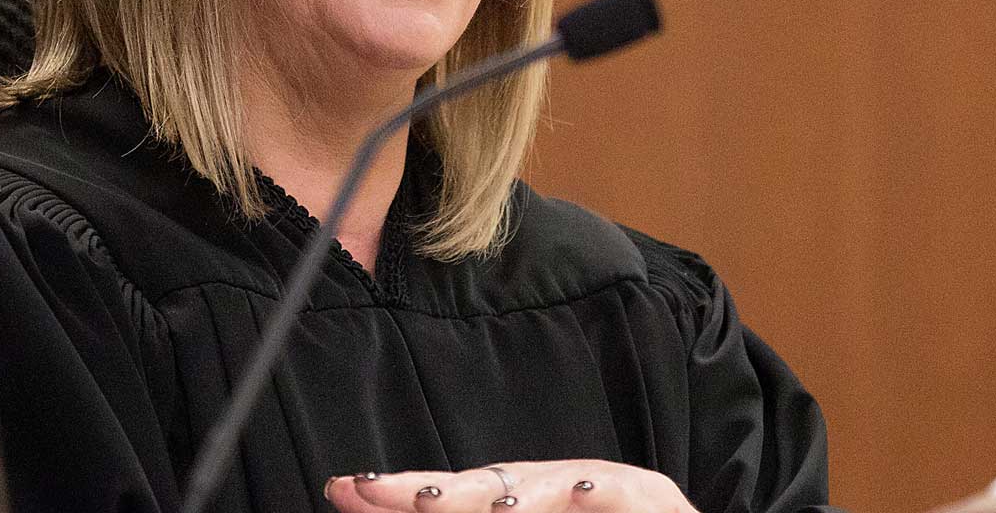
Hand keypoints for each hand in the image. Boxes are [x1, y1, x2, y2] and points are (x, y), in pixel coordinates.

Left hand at [325, 459, 699, 512]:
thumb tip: (413, 511)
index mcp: (525, 503)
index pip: (455, 496)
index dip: (400, 493)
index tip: (343, 491)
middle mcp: (557, 490)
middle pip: (486, 486)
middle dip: (424, 490)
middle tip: (367, 492)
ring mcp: (605, 488)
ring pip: (545, 486)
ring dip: (500, 496)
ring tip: (444, 503)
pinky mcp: (652, 500)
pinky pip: (624, 495)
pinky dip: (601, 495)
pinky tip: (579, 495)